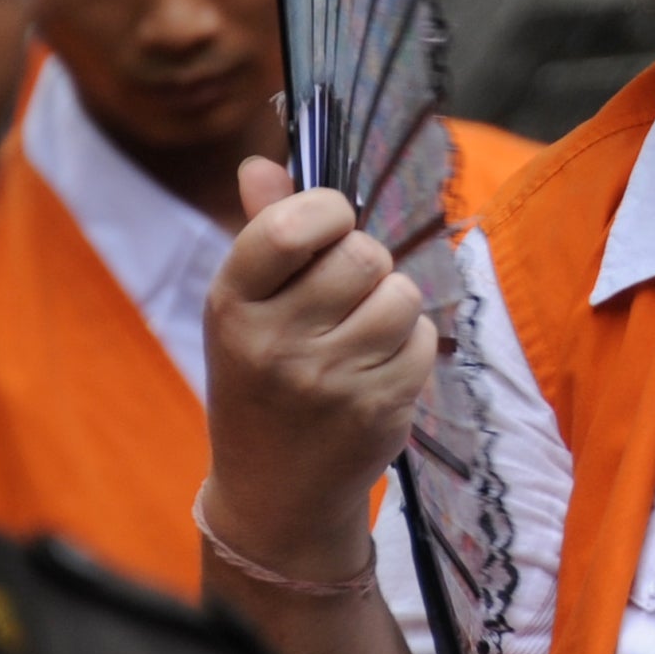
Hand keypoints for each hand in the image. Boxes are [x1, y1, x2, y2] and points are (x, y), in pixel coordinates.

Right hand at [201, 156, 435, 574]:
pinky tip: (378, 369)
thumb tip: (261, 161)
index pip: (288, 225)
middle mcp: (274, 342)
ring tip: (361, 334)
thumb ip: (261, 231)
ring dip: (392, 305)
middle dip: (365, 263)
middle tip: (345, 294)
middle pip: (362, 254)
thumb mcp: (244, 309)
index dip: (326, 211)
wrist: (273, 492)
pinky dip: (411, 346)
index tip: (330, 226)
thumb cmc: (261, 381)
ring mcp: (328, 380)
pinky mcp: (377, 409)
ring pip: (401, 294)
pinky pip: (423, 340)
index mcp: (232, 304)